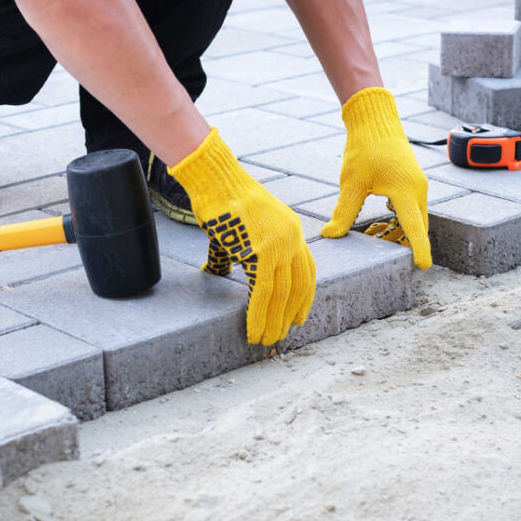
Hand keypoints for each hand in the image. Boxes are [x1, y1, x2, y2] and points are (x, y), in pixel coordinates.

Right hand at [170, 128, 315, 344]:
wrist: (214, 180)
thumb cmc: (220, 200)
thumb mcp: (237, 229)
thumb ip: (234, 254)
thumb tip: (217, 272)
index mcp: (292, 230)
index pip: (306, 271)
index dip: (303, 298)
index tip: (298, 318)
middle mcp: (292, 238)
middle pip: (297, 286)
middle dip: (287, 316)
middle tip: (278, 336)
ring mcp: (278, 245)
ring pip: (281, 294)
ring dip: (273, 322)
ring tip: (265, 340)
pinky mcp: (261, 252)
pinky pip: (262, 292)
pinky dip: (257, 315)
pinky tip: (252, 329)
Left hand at [321, 87, 431, 268]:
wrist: (375, 121)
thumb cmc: (364, 148)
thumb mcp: (351, 183)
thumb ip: (343, 211)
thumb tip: (329, 234)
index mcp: (405, 191)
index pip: (414, 227)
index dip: (419, 249)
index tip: (423, 266)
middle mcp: (417, 190)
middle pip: (417, 227)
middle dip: (405, 244)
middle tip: (386, 255)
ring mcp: (418, 185)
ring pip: (415, 218)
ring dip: (401, 232)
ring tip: (377, 239)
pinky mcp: (413, 182)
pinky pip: (412, 208)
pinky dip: (400, 220)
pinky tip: (381, 225)